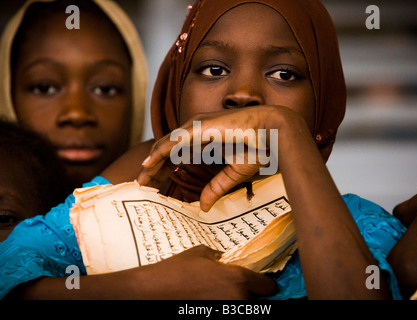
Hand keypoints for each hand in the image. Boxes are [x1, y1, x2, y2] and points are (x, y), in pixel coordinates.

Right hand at [135, 245, 276, 298]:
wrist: (155, 290)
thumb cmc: (177, 270)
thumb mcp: (202, 253)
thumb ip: (222, 258)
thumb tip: (228, 261)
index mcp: (237, 278)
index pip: (268, 287)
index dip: (265, 284)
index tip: (260, 284)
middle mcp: (237, 298)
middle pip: (256, 300)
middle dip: (247, 293)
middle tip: (230, 287)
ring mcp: (227, 312)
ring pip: (242, 306)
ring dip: (236, 301)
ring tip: (216, 293)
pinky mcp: (217, 318)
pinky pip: (228, 311)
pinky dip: (224, 306)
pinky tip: (209, 299)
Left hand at [137, 107, 295, 210]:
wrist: (272, 131)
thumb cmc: (258, 147)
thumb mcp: (233, 173)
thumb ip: (216, 188)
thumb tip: (203, 208)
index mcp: (205, 140)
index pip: (177, 154)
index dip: (163, 168)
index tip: (153, 185)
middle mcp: (197, 131)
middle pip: (167, 150)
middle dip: (153, 168)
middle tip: (141, 185)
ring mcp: (197, 127)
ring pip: (165, 145)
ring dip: (152, 162)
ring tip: (141, 179)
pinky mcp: (199, 128)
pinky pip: (172, 142)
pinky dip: (159, 153)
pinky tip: (148, 165)